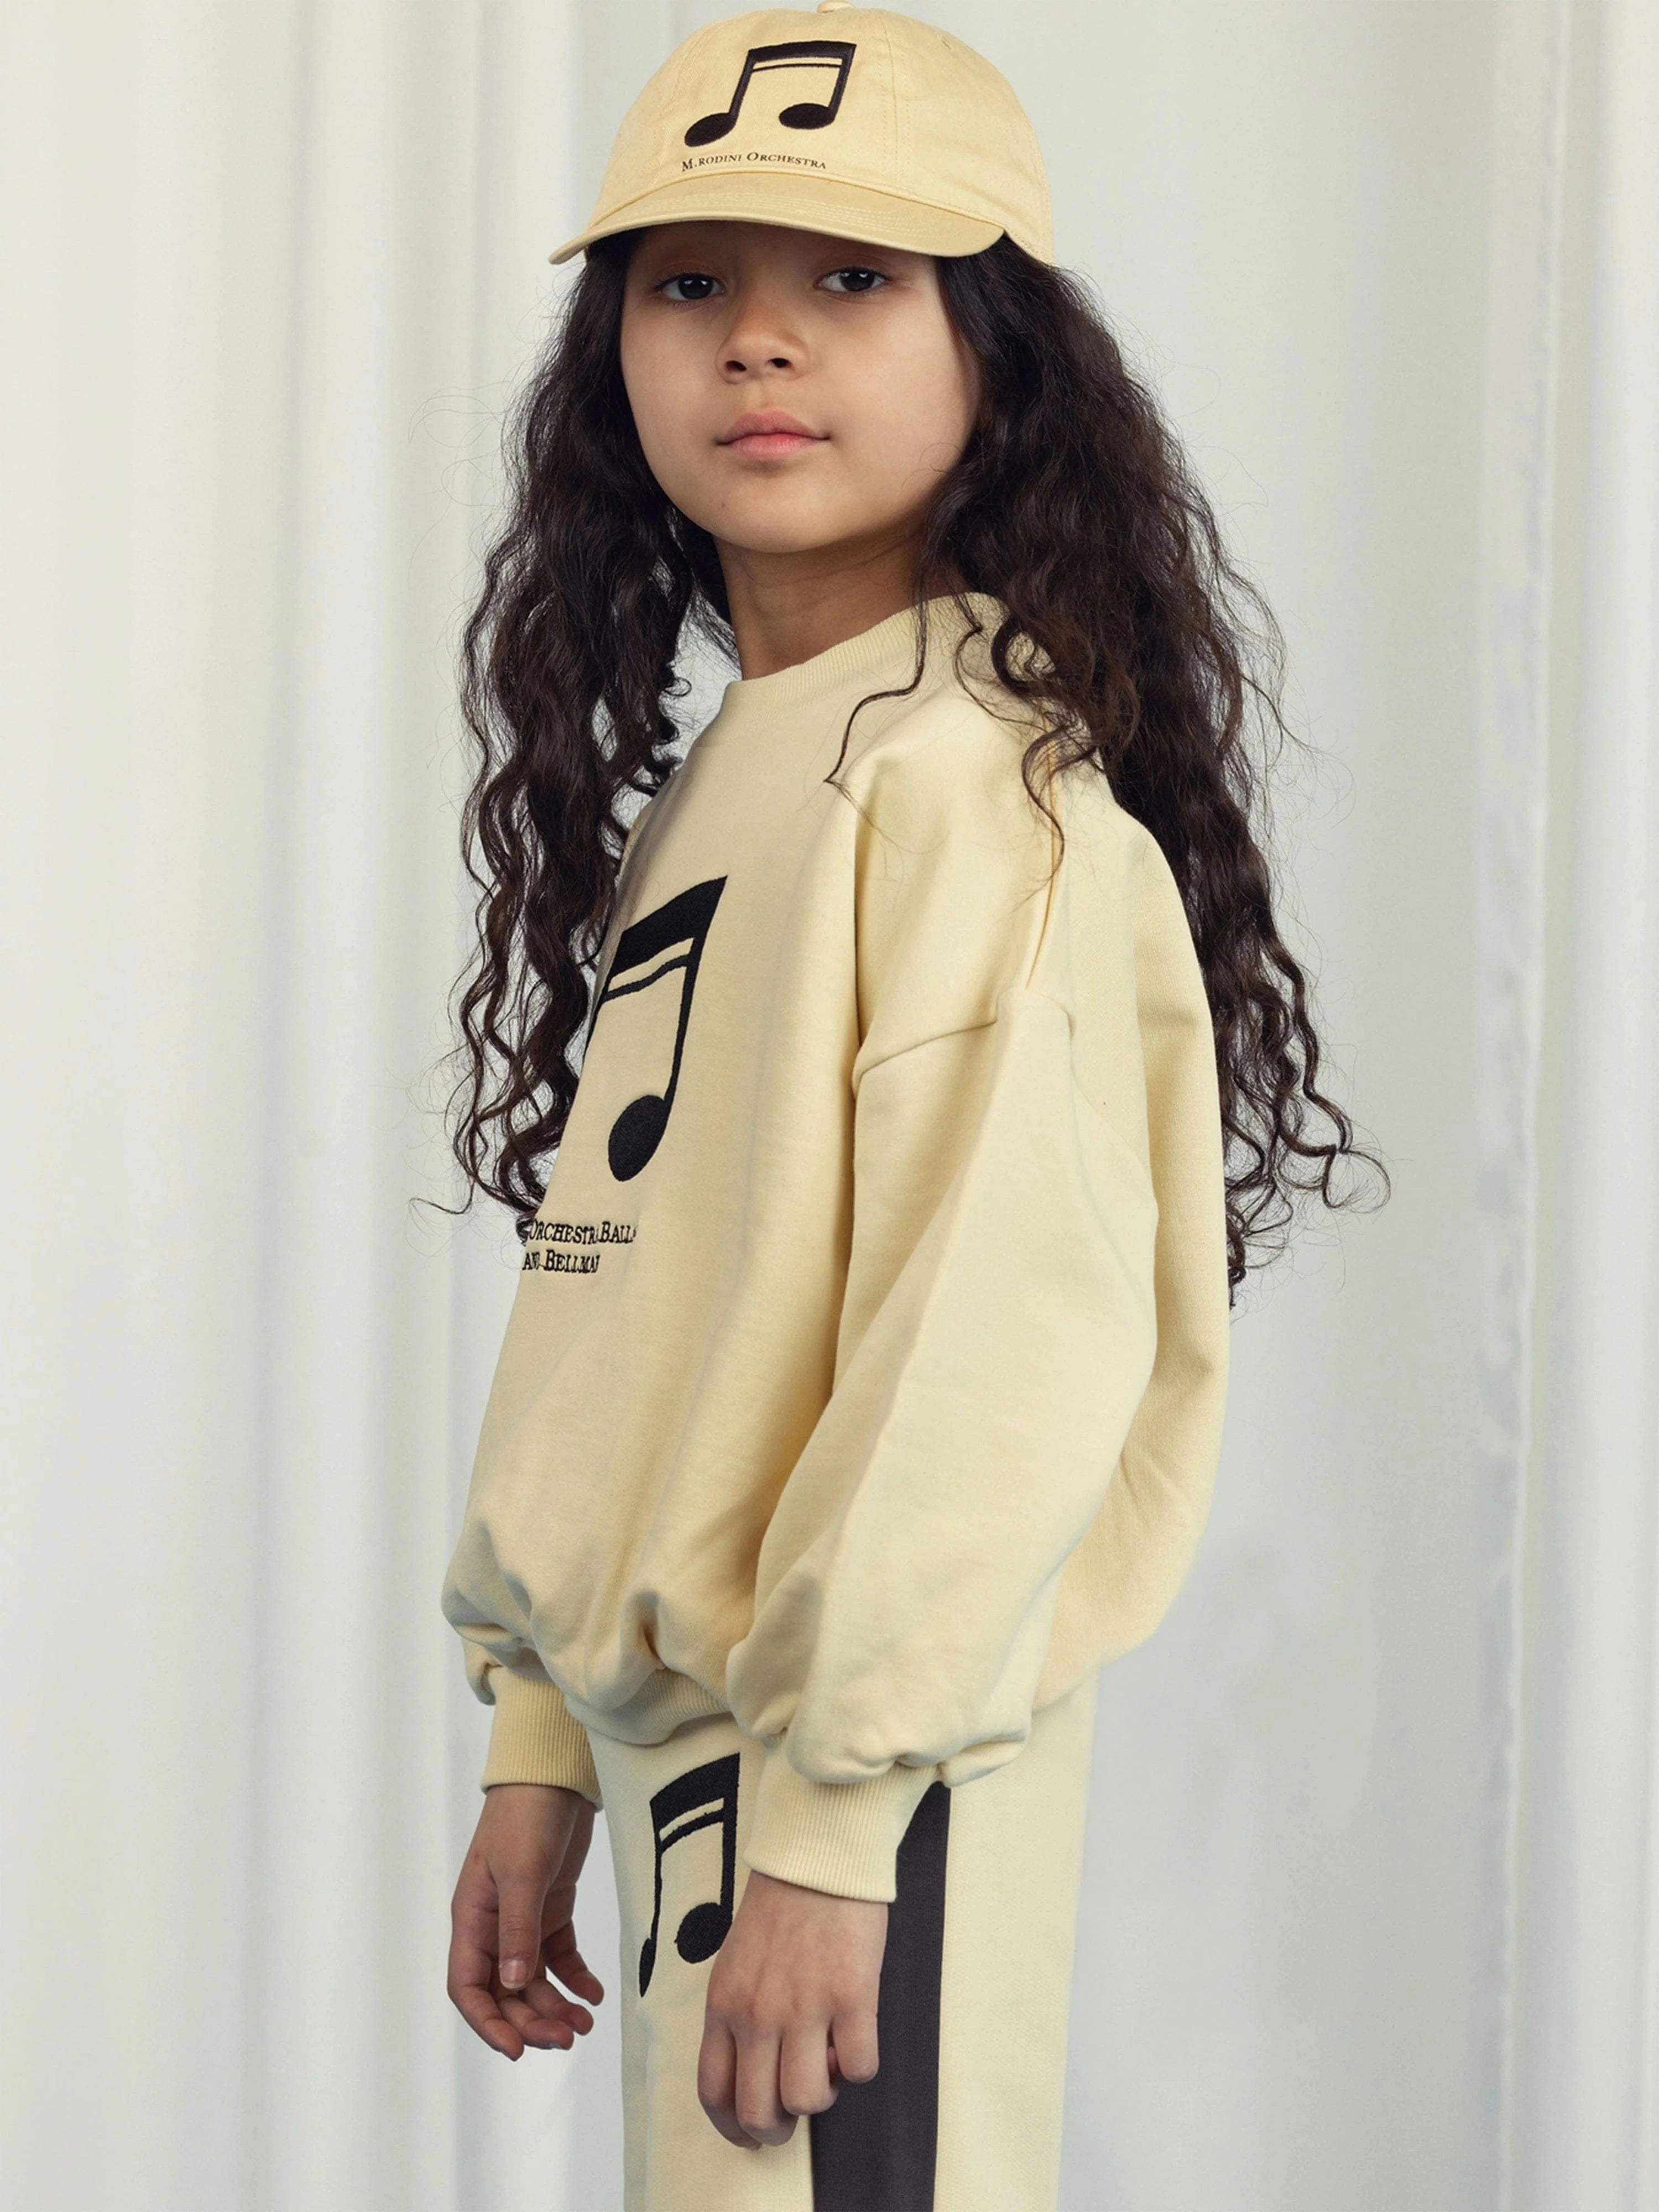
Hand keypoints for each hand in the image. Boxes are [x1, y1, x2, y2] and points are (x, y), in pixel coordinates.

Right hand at [448, 1781, 605, 2059]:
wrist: (554, 1776)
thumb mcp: (522, 1873)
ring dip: (555, 2007)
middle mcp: (493, 1926)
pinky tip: (593, 1993)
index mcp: (472, 1919)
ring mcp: (522, 1919)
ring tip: (584, 2024)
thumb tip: (515, 1986)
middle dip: (531, 2021)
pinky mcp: (551, 1908)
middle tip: (566, 2039)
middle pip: (505, 1992)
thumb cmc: (526, 1817)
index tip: (516, 2050)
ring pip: (533, 1981)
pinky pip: (559, 1958)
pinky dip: (575, 1979)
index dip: (488, 2023)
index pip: (469, 1986)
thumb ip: (519, 1928)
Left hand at [697, 1868, 885, 2149]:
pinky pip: (859, 2068)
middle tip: (796, 2109)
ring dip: (823, 2093)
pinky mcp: (852, 1996)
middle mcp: (758, 2012)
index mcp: (724, 2003)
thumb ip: (738, 2015)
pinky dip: (860, 2064)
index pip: (714, 2092)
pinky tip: (856, 2034)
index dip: (733, 2128)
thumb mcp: (736, 1963)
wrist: (818, 1856)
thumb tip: (759, 2072)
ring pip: (808, 2099)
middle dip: (779, 2128)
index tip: (751, 2135)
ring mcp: (805, 2006)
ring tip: (828, 2060)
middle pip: (758, 2111)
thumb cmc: (778, 1907)